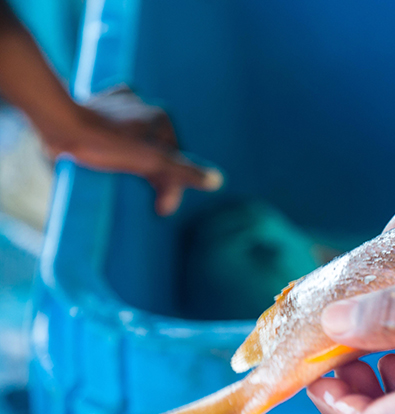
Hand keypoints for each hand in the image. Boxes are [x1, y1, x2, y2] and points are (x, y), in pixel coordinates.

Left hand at [38, 89, 221, 215]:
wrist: (59, 125)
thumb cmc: (105, 143)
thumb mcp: (151, 162)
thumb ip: (183, 172)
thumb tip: (218, 181)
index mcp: (160, 116)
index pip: (175, 158)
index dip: (171, 185)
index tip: (161, 208)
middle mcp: (143, 105)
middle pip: (156, 148)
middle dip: (154, 172)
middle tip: (147, 200)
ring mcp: (117, 105)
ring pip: (135, 137)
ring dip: (135, 158)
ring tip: (125, 180)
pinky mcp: (94, 107)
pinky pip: (112, 127)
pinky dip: (114, 140)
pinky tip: (110, 156)